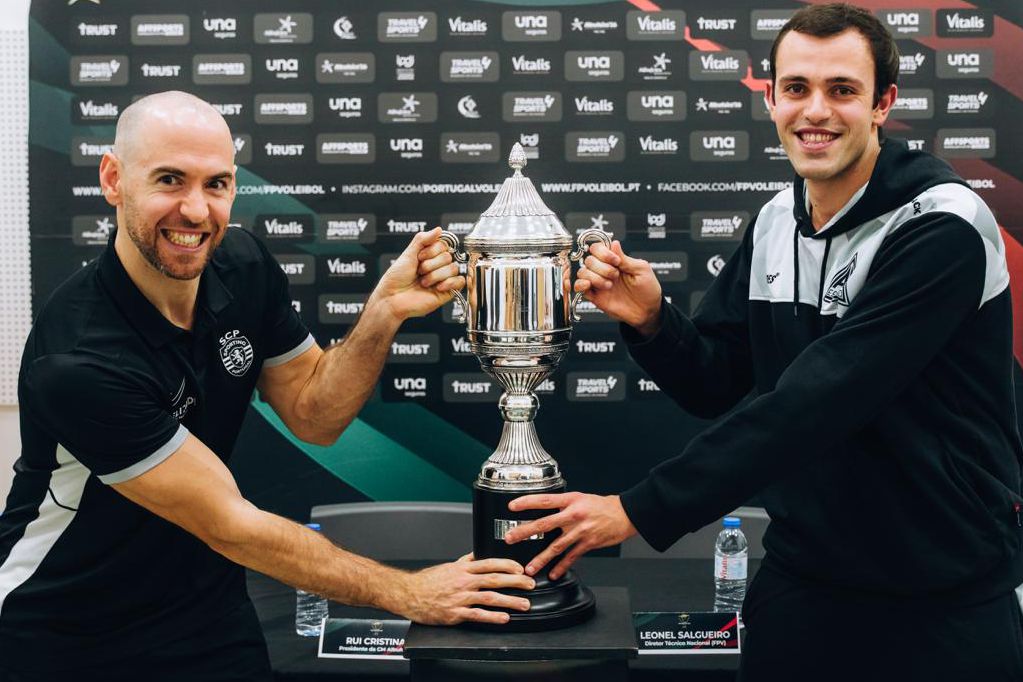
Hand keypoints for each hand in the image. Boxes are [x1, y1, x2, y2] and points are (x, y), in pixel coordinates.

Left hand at [371, 227, 465, 320]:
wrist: (393, 297)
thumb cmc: (396, 278)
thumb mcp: (408, 253)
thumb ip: (423, 239)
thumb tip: (438, 229)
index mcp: (429, 256)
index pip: (443, 244)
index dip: (432, 250)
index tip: (419, 258)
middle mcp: (437, 266)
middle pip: (448, 256)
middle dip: (431, 265)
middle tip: (419, 272)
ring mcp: (443, 279)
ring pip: (453, 268)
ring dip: (435, 275)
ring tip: (423, 282)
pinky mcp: (447, 292)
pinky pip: (460, 282)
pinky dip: (449, 283)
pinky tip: (437, 287)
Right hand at [397, 554, 533, 625]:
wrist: (408, 594)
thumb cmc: (427, 581)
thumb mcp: (448, 566)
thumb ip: (465, 561)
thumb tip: (478, 554)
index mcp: (462, 569)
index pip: (490, 563)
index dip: (508, 565)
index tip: (521, 568)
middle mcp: (463, 581)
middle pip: (495, 579)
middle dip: (516, 581)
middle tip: (530, 584)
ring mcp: (460, 597)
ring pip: (490, 597)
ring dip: (510, 601)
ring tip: (524, 604)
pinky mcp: (455, 613)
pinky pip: (477, 615)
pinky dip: (492, 617)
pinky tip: (504, 618)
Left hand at [504, 493, 637, 579]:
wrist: (625, 514)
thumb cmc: (602, 505)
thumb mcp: (580, 498)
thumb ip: (563, 505)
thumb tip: (544, 509)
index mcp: (571, 500)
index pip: (545, 500)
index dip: (528, 502)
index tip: (512, 506)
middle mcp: (574, 515)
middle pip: (545, 524)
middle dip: (525, 532)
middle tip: (510, 538)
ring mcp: (581, 531)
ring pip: (557, 546)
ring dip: (541, 558)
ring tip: (529, 568)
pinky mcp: (588, 544)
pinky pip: (572, 557)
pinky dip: (562, 567)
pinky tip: (553, 573)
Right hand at [576, 241, 661, 335]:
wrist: (647, 310)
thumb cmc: (647, 289)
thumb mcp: (641, 269)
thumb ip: (625, 258)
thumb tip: (614, 243)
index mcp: (615, 261)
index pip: (598, 248)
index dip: (603, 252)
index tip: (616, 261)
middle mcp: (604, 270)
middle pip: (589, 259)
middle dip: (602, 267)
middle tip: (615, 275)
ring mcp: (598, 282)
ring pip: (582, 272)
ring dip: (595, 277)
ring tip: (609, 285)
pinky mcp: (594, 296)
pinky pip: (578, 287)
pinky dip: (581, 284)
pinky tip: (590, 285)